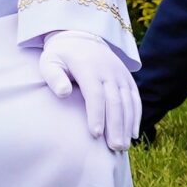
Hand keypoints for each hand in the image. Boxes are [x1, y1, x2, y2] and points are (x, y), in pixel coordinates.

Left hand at [37, 30, 139, 149]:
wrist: (81, 38)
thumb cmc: (61, 56)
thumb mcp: (50, 62)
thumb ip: (54, 77)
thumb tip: (63, 93)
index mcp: (88, 67)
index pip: (95, 93)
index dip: (97, 114)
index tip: (96, 134)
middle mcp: (109, 70)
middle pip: (114, 101)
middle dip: (115, 126)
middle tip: (114, 148)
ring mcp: (120, 74)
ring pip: (127, 101)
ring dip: (127, 125)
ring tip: (123, 147)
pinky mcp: (127, 79)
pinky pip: (135, 98)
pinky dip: (136, 116)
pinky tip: (133, 134)